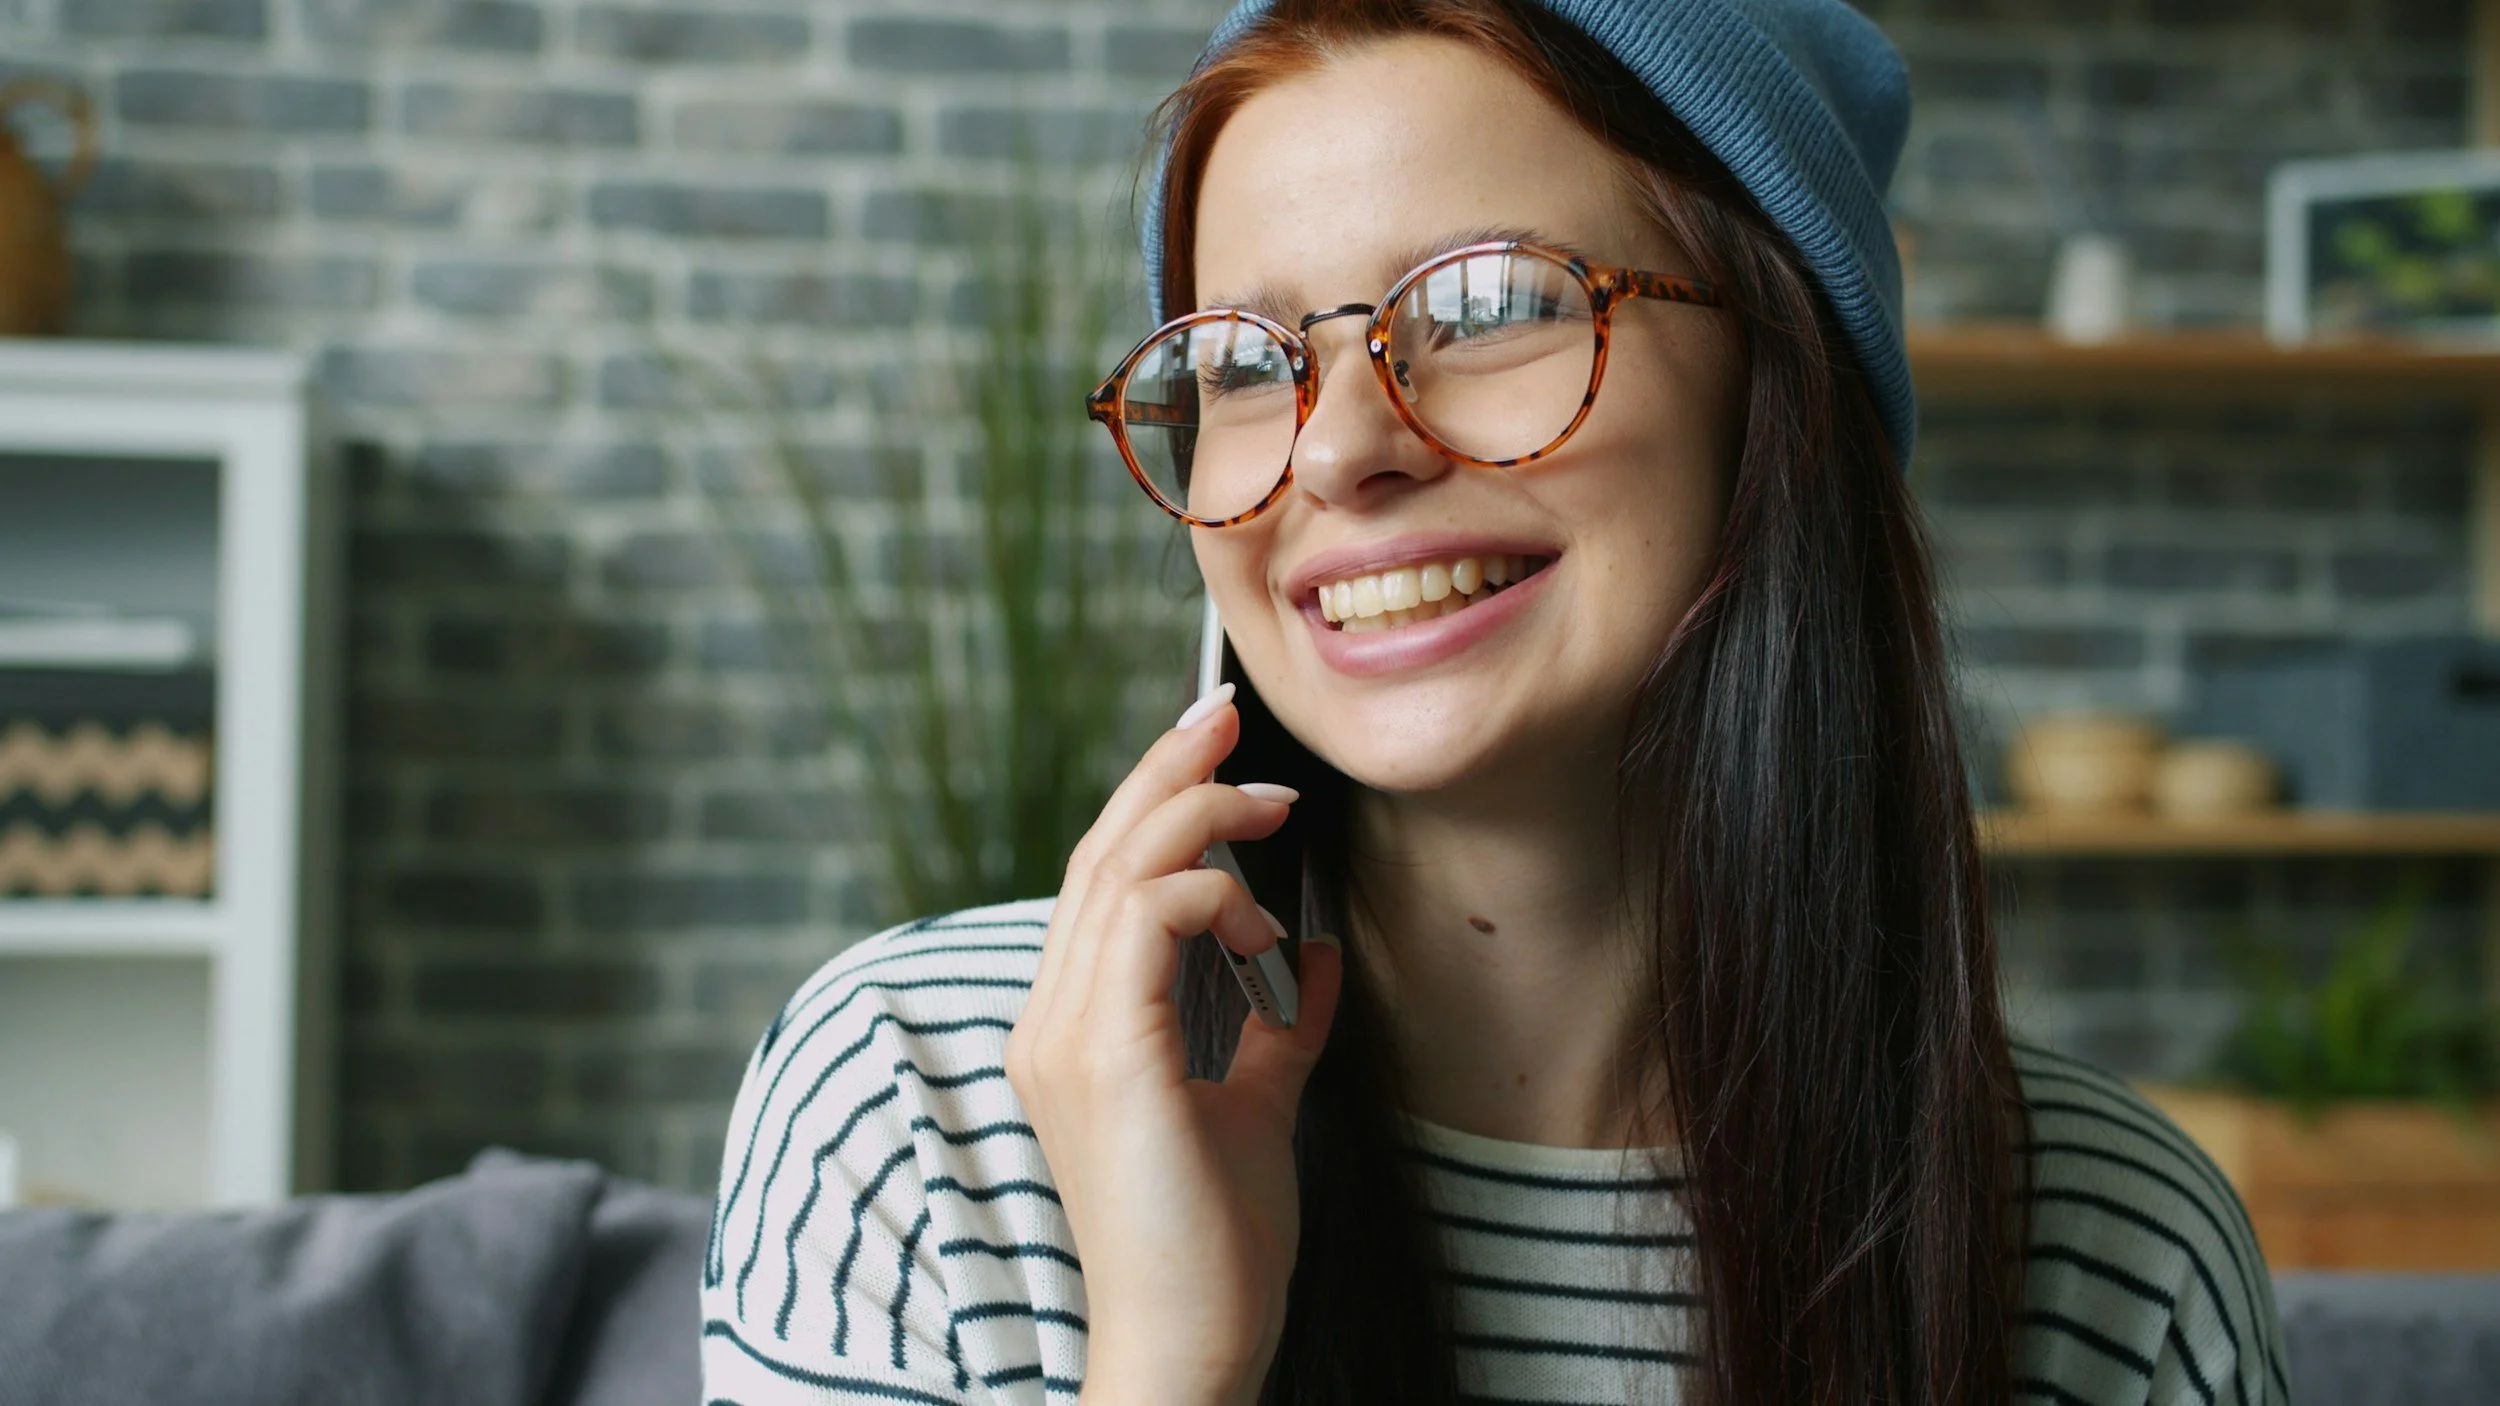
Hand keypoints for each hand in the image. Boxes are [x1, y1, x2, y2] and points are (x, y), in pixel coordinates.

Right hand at [1005, 684, 1345, 1405]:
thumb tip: (1319, 957)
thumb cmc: (1215, 1244)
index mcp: (1072, 1029)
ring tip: (1270, 801)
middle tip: (1228, 714)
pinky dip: (1203, 890)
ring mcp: (1064, 1037)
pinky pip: (1144, 923)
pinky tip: (1258, 914)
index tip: (1217, 749)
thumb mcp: (1258, 1104)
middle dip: (1169, 770)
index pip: (1102, 882)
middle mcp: (1049, 1021)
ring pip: (1116, 870)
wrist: (1190, 1345)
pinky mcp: (1103, 1057)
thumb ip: (1276, 1025)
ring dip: (1198, 815)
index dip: (1153, 801)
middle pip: (1100, 853)